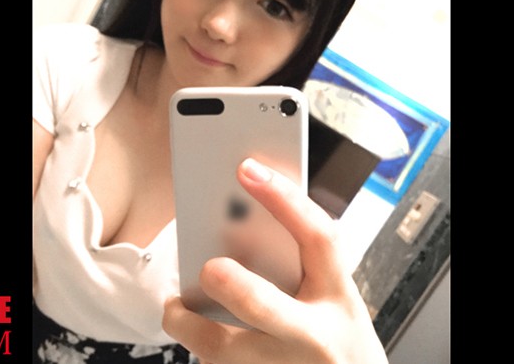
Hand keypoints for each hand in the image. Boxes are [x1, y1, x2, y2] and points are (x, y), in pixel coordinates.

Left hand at [163, 158, 387, 363]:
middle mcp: (316, 337)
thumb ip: (299, 265)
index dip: (284, 199)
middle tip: (207, 266)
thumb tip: (236, 224)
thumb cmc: (337, 336)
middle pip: (260, 304)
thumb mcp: (333, 297)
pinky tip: (196, 334)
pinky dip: (201, 349)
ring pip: (223, 349)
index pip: (318, 237)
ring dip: (188, 325)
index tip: (248, 169)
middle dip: (225, 282)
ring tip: (175, 307)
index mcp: (338, 297)